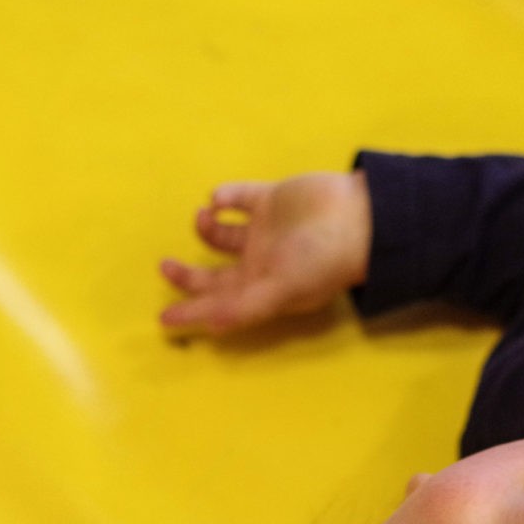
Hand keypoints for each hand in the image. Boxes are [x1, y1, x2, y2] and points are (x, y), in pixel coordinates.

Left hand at [158, 170, 371, 334]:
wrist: (359, 219)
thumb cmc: (321, 260)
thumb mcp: (282, 290)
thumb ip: (245, 307)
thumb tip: (210, 327)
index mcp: (263, 288)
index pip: (220, 304)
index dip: (192, 312)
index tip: (164, 317)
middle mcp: (262, 263)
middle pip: (217, 274)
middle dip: (189, 275)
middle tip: (164, 266)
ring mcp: (267, 231)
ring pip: (225, 235)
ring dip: (207, 229)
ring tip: (204, 218)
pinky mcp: (273, 200)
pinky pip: (240, 198)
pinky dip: (225, 197)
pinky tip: (219, 199)